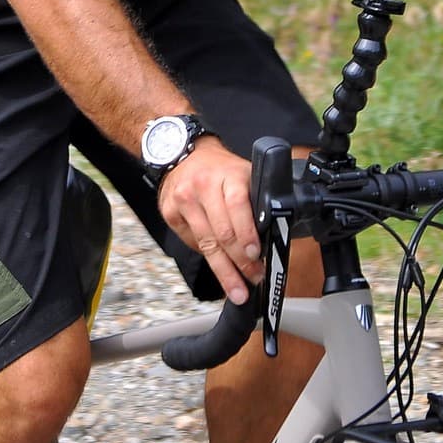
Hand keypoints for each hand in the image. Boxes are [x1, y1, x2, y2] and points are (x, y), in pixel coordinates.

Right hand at [154, 138, 264, 305]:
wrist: (183, 154)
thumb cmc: (221, 169)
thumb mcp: (244, 174)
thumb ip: (256, 200)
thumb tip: (272, 237)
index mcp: (228, 174)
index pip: (237, 205)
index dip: (247, 233)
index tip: (256, 254)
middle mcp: (203, 186)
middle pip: (222, 232)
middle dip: (240, 262)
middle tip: (253, 279)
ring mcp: (184, 200)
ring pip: (206, 244)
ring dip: (225, 270)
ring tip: (238, 288)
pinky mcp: (171, 213)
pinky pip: (193, 243)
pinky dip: (208, 257)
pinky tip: (220, 267)